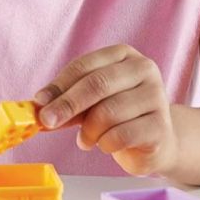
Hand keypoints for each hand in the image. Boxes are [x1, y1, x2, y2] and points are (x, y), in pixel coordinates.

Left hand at [32, 44, 176, 176]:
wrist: (156, 141)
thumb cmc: (118, 116)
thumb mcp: (89, 102)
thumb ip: (66, 100)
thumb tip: (38, 106)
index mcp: (123, 55)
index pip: (84, 65)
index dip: (59, 85)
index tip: (39, 102)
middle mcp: (144, 69)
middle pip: (97, 84)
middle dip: (67, 105)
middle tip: (47, 121)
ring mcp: (156, 97)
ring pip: (108, 113)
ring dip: (89, 131)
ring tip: (87, 139)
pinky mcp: (160, 126)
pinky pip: (120, 135)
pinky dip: (105, 144)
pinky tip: (106, 144)